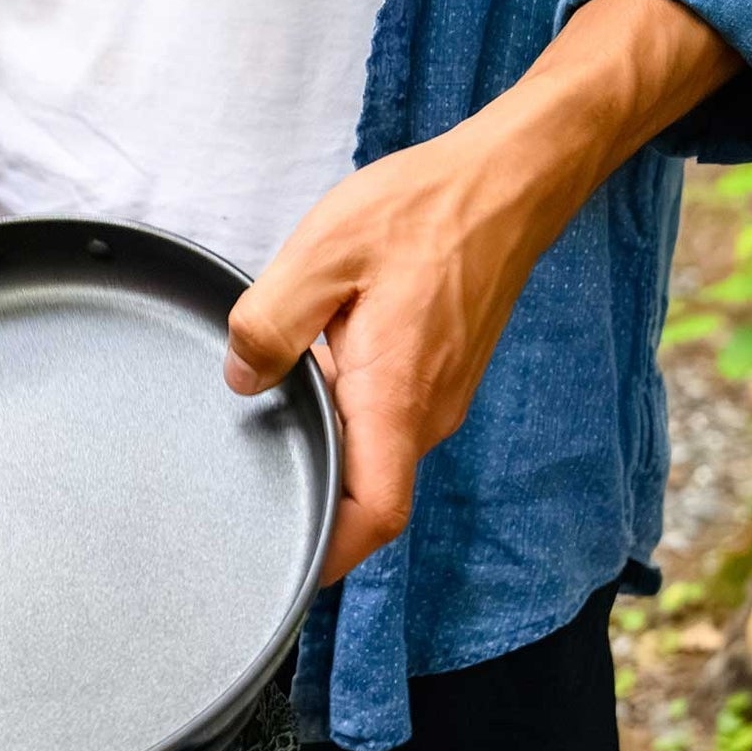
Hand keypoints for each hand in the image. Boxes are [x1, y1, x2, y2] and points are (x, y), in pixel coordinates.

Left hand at [223, 0, 741, 584]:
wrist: (508, 180)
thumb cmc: (424, 210)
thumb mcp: (320, 254)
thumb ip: (269, 324)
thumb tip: (243, 378)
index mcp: (394, 396)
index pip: (373, 516)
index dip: (331, 557)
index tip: (286, 570)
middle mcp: (427, 412)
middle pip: (366, 491)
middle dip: (314, 492)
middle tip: (254, 476)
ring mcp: (442, 397)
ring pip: (376, 450)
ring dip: (331, 437)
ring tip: (284, 398)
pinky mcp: (444, 375)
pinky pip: (390, 416)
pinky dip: (352, 408)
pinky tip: (323, 359)